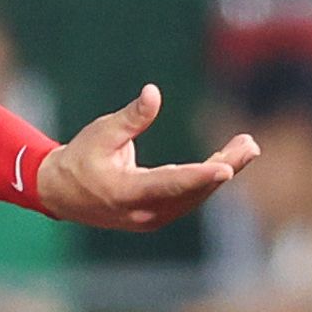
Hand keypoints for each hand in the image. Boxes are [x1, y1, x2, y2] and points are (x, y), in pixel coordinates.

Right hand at [35, 86, 258, 231]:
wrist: (62, 193)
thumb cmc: (80, 158)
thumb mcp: (101, 132)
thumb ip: (131, 117)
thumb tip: (154, 93)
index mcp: (124, 192)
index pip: (169, 184)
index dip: (199, 176)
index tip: (226, 169)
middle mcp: (142, 212)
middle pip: (191, 191)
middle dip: (223, 168)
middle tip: (249, 144)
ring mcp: (150, 219)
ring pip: (194, 197)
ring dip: (221, 173)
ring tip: (245, 146)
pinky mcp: (157, 217)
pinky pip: (189, 199)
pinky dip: (208, 180)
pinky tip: (226, 161)